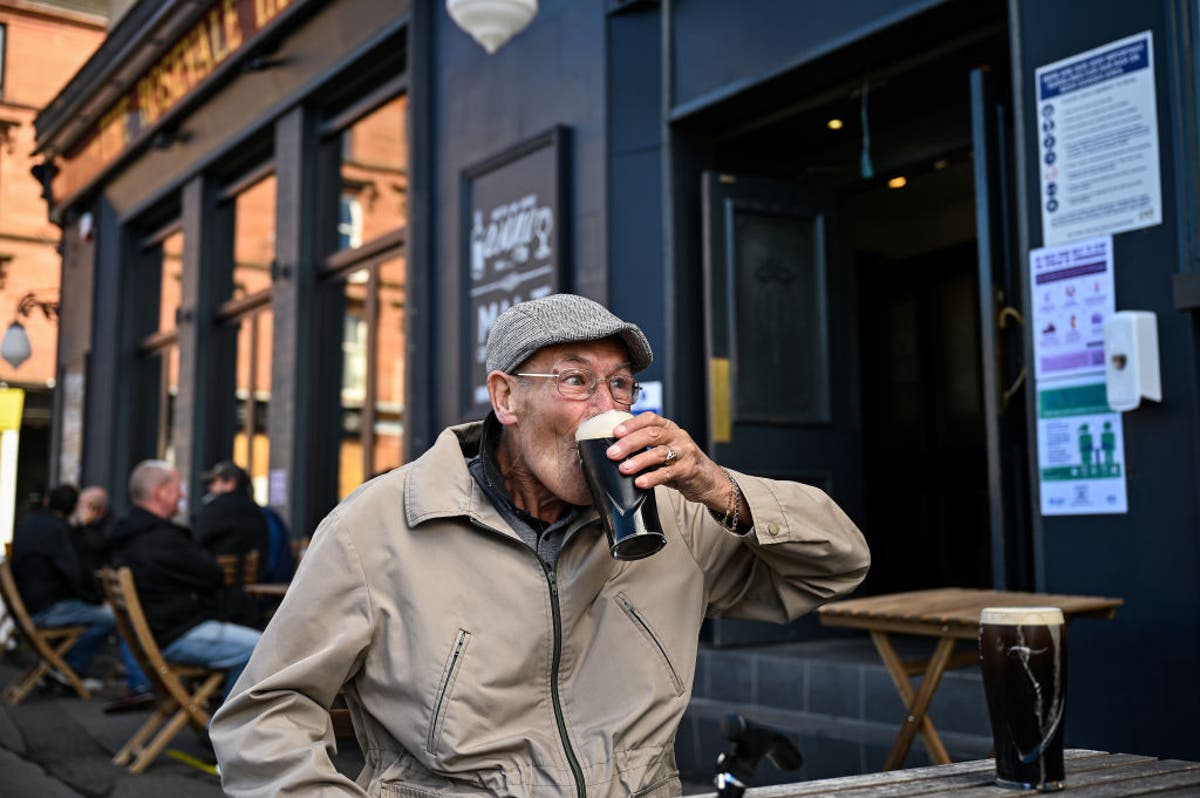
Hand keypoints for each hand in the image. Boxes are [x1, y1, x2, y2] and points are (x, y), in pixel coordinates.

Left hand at [607, 412, 728, 513]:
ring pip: (659, 453)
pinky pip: (668, 473)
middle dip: (629, 443)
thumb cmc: (681, 464)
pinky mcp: (689, 469)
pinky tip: (640, 482)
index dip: (632, 424)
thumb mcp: (665, 450)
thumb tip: (616, 451)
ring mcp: (685, 452)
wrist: (709, 480)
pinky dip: (652, 477)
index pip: (650, 418)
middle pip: (652, 434)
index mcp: (669, 428)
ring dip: (638, 460)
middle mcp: (678, 436)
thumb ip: (646, 448)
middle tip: (612, 453)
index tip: (615, 432)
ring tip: (624, 469)